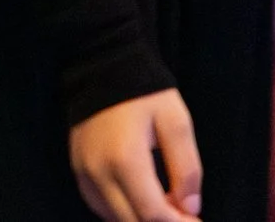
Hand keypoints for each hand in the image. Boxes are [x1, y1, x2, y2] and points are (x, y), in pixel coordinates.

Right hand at [69, 89, 202, 221]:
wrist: (103, 68)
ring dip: (142, 219)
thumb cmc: (144, 94)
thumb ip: (187, 169)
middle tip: (184, 216)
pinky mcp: (78, 170)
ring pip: (114, 218)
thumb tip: (190, 207)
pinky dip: (123, 212)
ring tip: (167, 208)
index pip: (153, 214)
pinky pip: (100, 206)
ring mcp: (84, 173)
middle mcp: (98, 172)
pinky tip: (141, 203)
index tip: (197, 220)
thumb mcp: (176, 123)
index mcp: (125, 160)